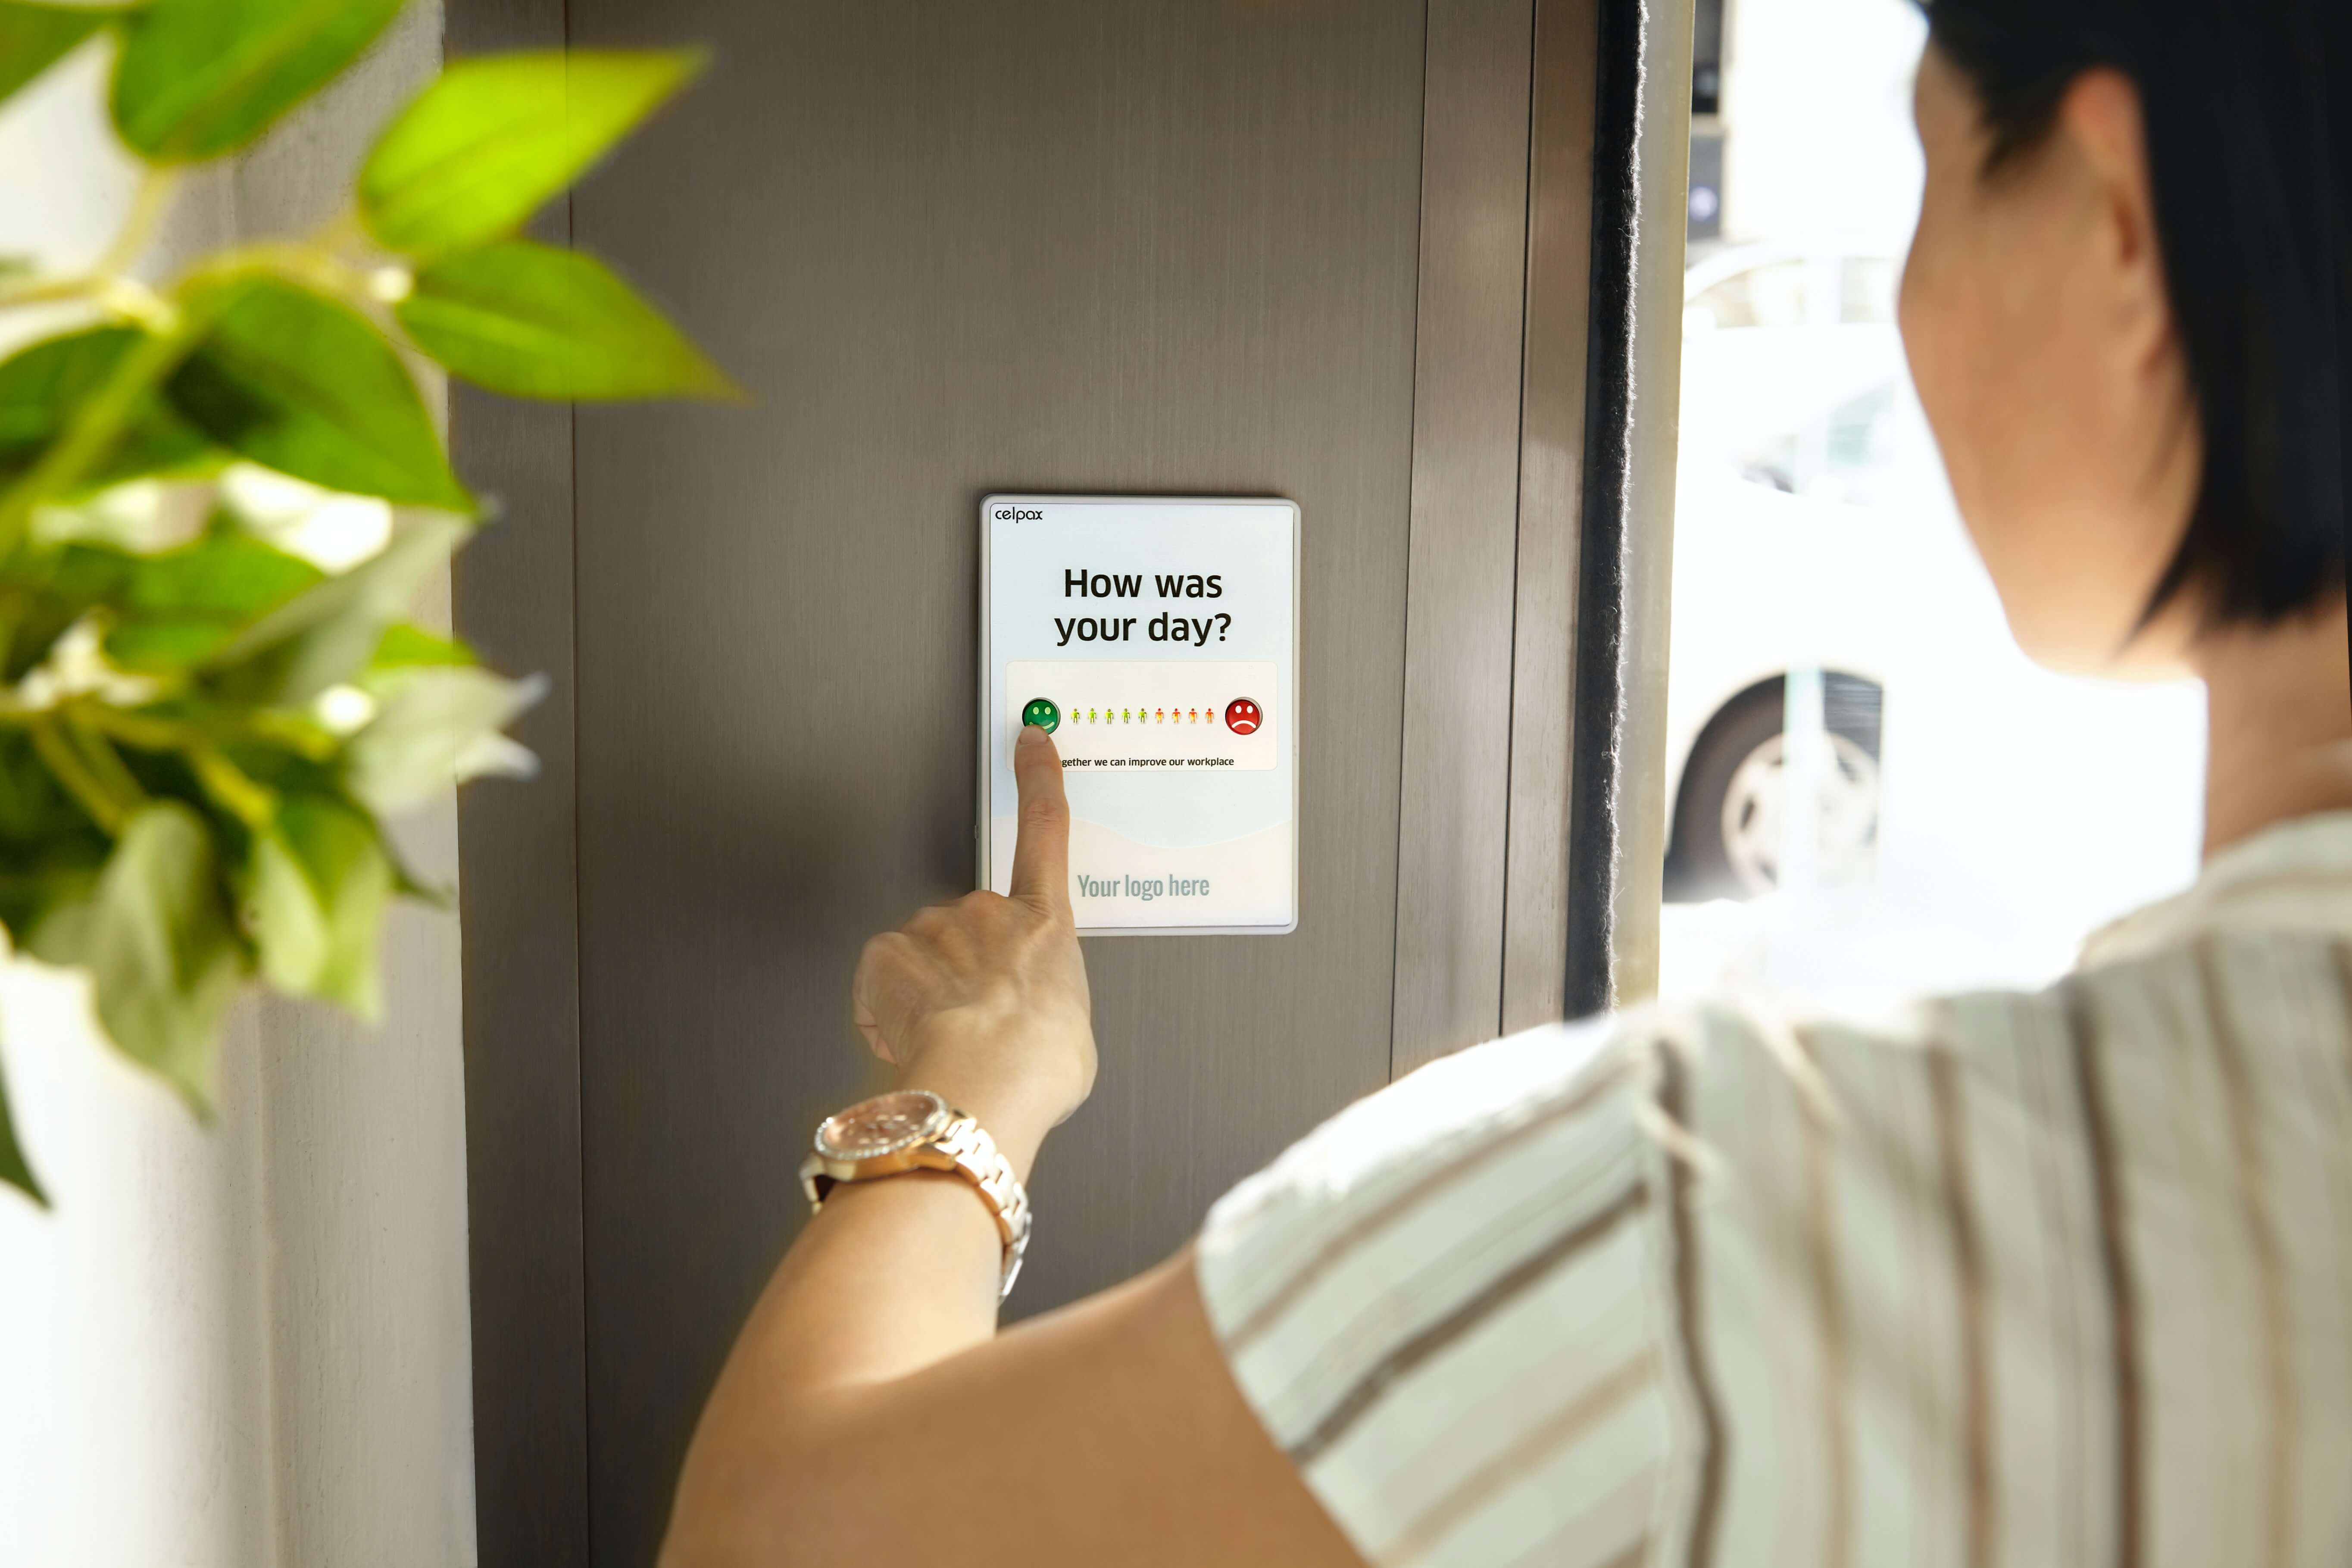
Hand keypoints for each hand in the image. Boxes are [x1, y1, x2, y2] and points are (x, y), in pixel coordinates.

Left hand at [851, 724, 1094, 1167]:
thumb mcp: (1072, 1031)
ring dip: (929, 992)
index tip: (1030, 741)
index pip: (1045, 830)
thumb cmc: (1035, 1065)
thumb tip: (1036, 1019)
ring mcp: (936, 929)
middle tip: (978, 1021)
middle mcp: (989, 913)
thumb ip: (1051, 1003)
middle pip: (970, 925)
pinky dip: (888, 1009)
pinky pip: (882, 979)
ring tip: (949, 1039)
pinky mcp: (890, 953)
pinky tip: (912, 1038)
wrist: (986, 1082)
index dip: (1037, 778)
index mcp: (1045, 924)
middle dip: (967, 967)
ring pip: (924, 953)